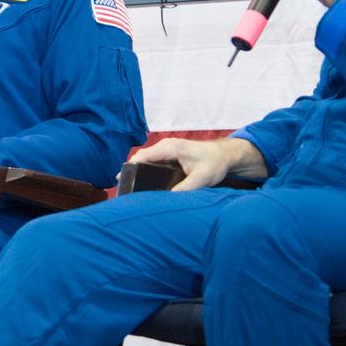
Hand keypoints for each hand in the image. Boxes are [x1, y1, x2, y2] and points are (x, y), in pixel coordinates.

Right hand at [130, 136, 265, 191]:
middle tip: (123, 186)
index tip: (121, 179)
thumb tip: (167, 199)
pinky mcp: (169, 153)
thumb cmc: (214, 163)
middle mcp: (166, 145)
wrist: (224, 154)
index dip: (130, 166)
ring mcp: (167, 148)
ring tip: (129, 185)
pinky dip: (145, 168)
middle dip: (130, 170)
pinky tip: (142, 180)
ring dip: (137, 169)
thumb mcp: (201, 179)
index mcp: (171, 148)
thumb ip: (185, 188)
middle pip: (141, 157)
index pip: (144, 155)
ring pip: (145, 158)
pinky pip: (152, 160)